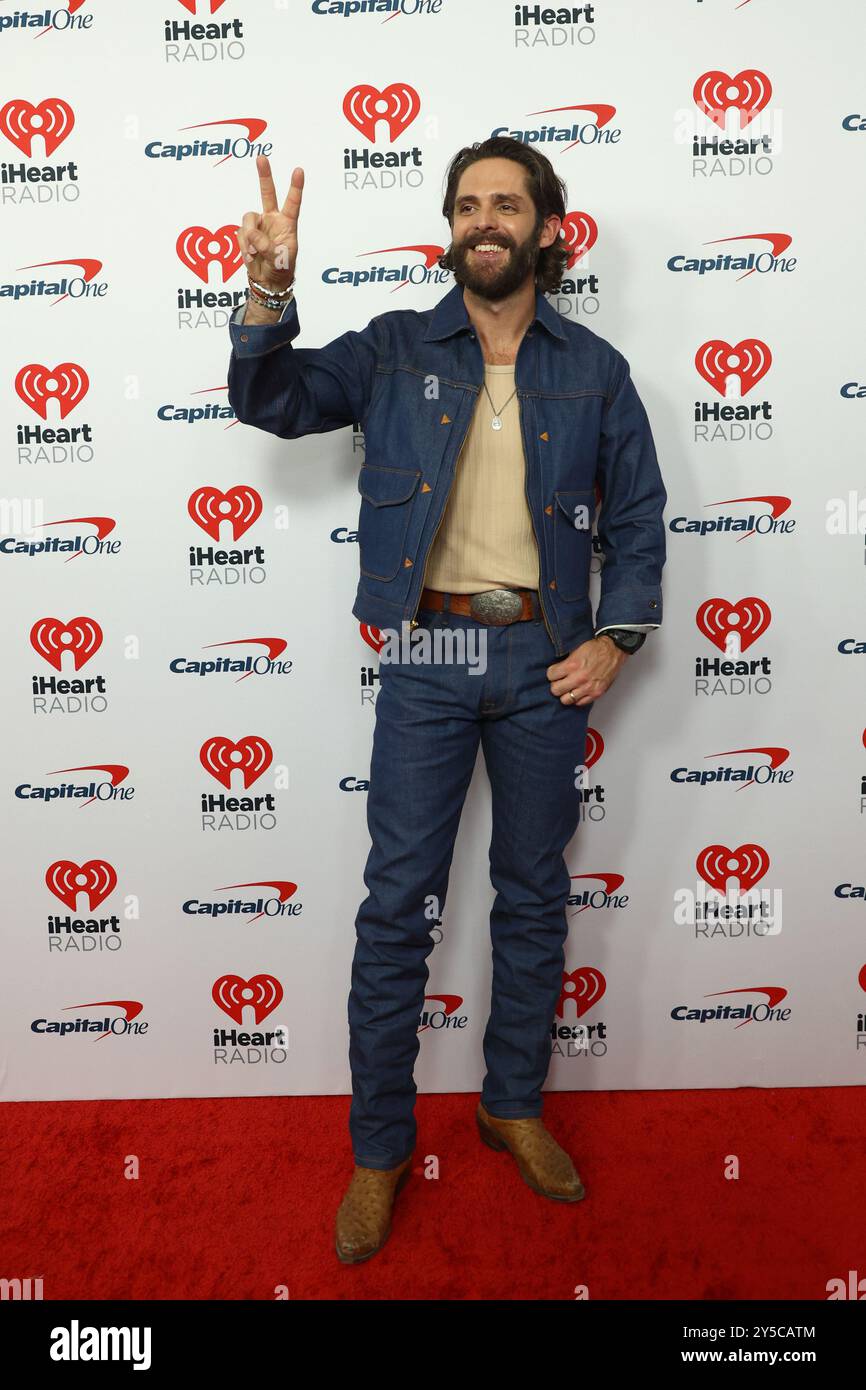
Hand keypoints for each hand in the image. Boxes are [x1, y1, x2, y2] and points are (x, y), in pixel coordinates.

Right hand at [238, 155, 303, 291]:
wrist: (267, 281)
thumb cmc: (281, 268)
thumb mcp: (279, 259)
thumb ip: (266, 245)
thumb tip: (251, 234)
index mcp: (287, 224)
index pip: (293, 203)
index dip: (295, 187)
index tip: (299, 170)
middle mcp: (272, 220)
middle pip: (267, 193)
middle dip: (264, 175)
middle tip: (261, 158)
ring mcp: (258, 225)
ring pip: (247, 220)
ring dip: (249, 238)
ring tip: (255, 254)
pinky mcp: (246, 233)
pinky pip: (240, 233)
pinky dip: (243, 246)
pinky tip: (250, 256)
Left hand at [546, 635, 627, 706]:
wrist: (613, 650)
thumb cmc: (596, 648)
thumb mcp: (576, 650)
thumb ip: (565, 662)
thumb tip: (556, 670)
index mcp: (572, 665)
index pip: (550, 676)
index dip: (551, 674)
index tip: (554, 673)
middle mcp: (579, 678)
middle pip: (555, 690)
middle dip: (556, 685)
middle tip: (559, 682)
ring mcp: (588, 687)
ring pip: (566, 700)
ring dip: (565, 694)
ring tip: (568, 688)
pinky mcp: (596, 693)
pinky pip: (580, 703)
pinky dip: (577, 699)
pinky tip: (578, 692)